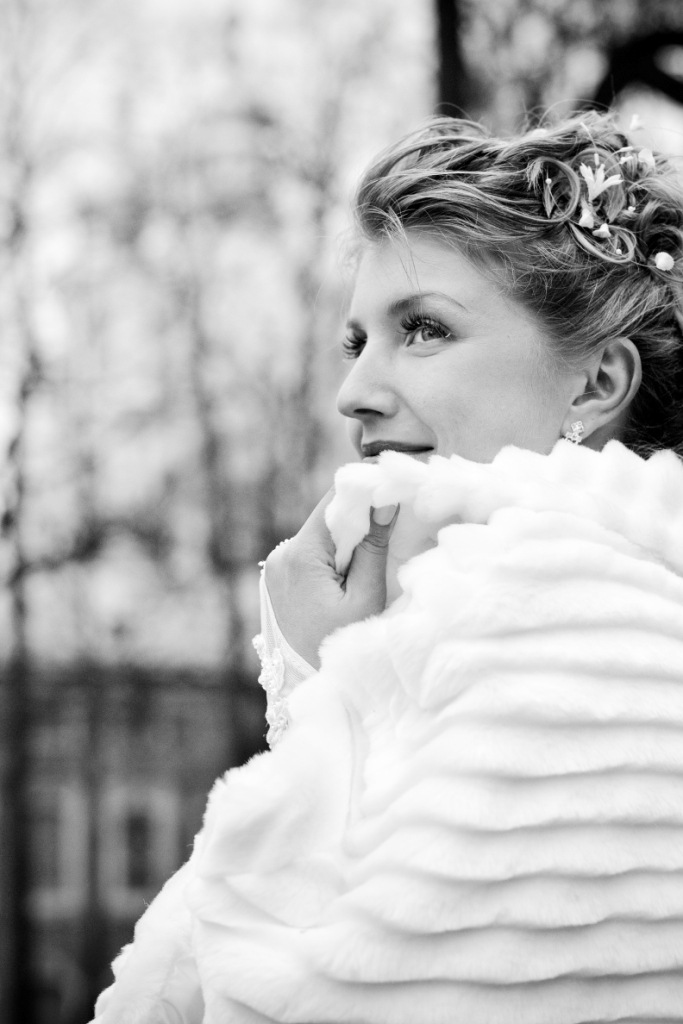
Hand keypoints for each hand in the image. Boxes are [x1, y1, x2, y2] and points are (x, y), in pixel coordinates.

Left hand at [264, 488, 398, 668]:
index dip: (363, 493)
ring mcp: (274, 568)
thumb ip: (373, 547)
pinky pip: (310, 555)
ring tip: (366, 567)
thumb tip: (385, 501)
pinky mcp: (277, 579)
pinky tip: (347, 580)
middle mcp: (280, 555)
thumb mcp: (365, 597)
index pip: (333, 503)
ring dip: (345, 543)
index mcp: (300, 555)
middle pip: (327, 519)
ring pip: (320, 537)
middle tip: (389, 530)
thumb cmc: (339, 647)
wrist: (304, 687)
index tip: (391, 488)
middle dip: (357, 522)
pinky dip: (331, 558)